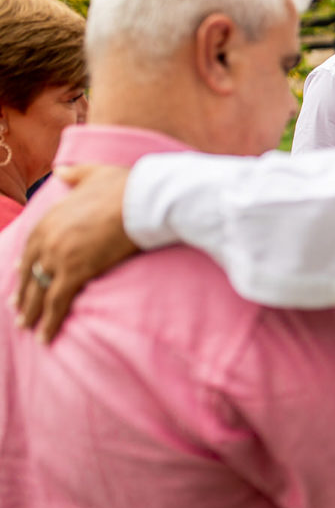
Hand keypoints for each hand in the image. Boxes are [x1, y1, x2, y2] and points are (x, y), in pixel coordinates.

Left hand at [11, 164, 136, 342]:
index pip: (30, 248)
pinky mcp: (75, 272)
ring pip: (38, 291)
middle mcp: (47, 238)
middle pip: (29, 272)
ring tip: (28, 328)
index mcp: (50, 218)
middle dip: (24, 293)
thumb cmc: (125, 186)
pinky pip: (56, 302)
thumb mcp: (94, 173)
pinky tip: (44, 336)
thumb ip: (74, 174)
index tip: (23, 276)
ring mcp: (59, 256)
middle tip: (19, 310)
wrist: (142, 198)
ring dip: (32, 312)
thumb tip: (60, 170)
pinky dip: (49, 322)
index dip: (26, 265)